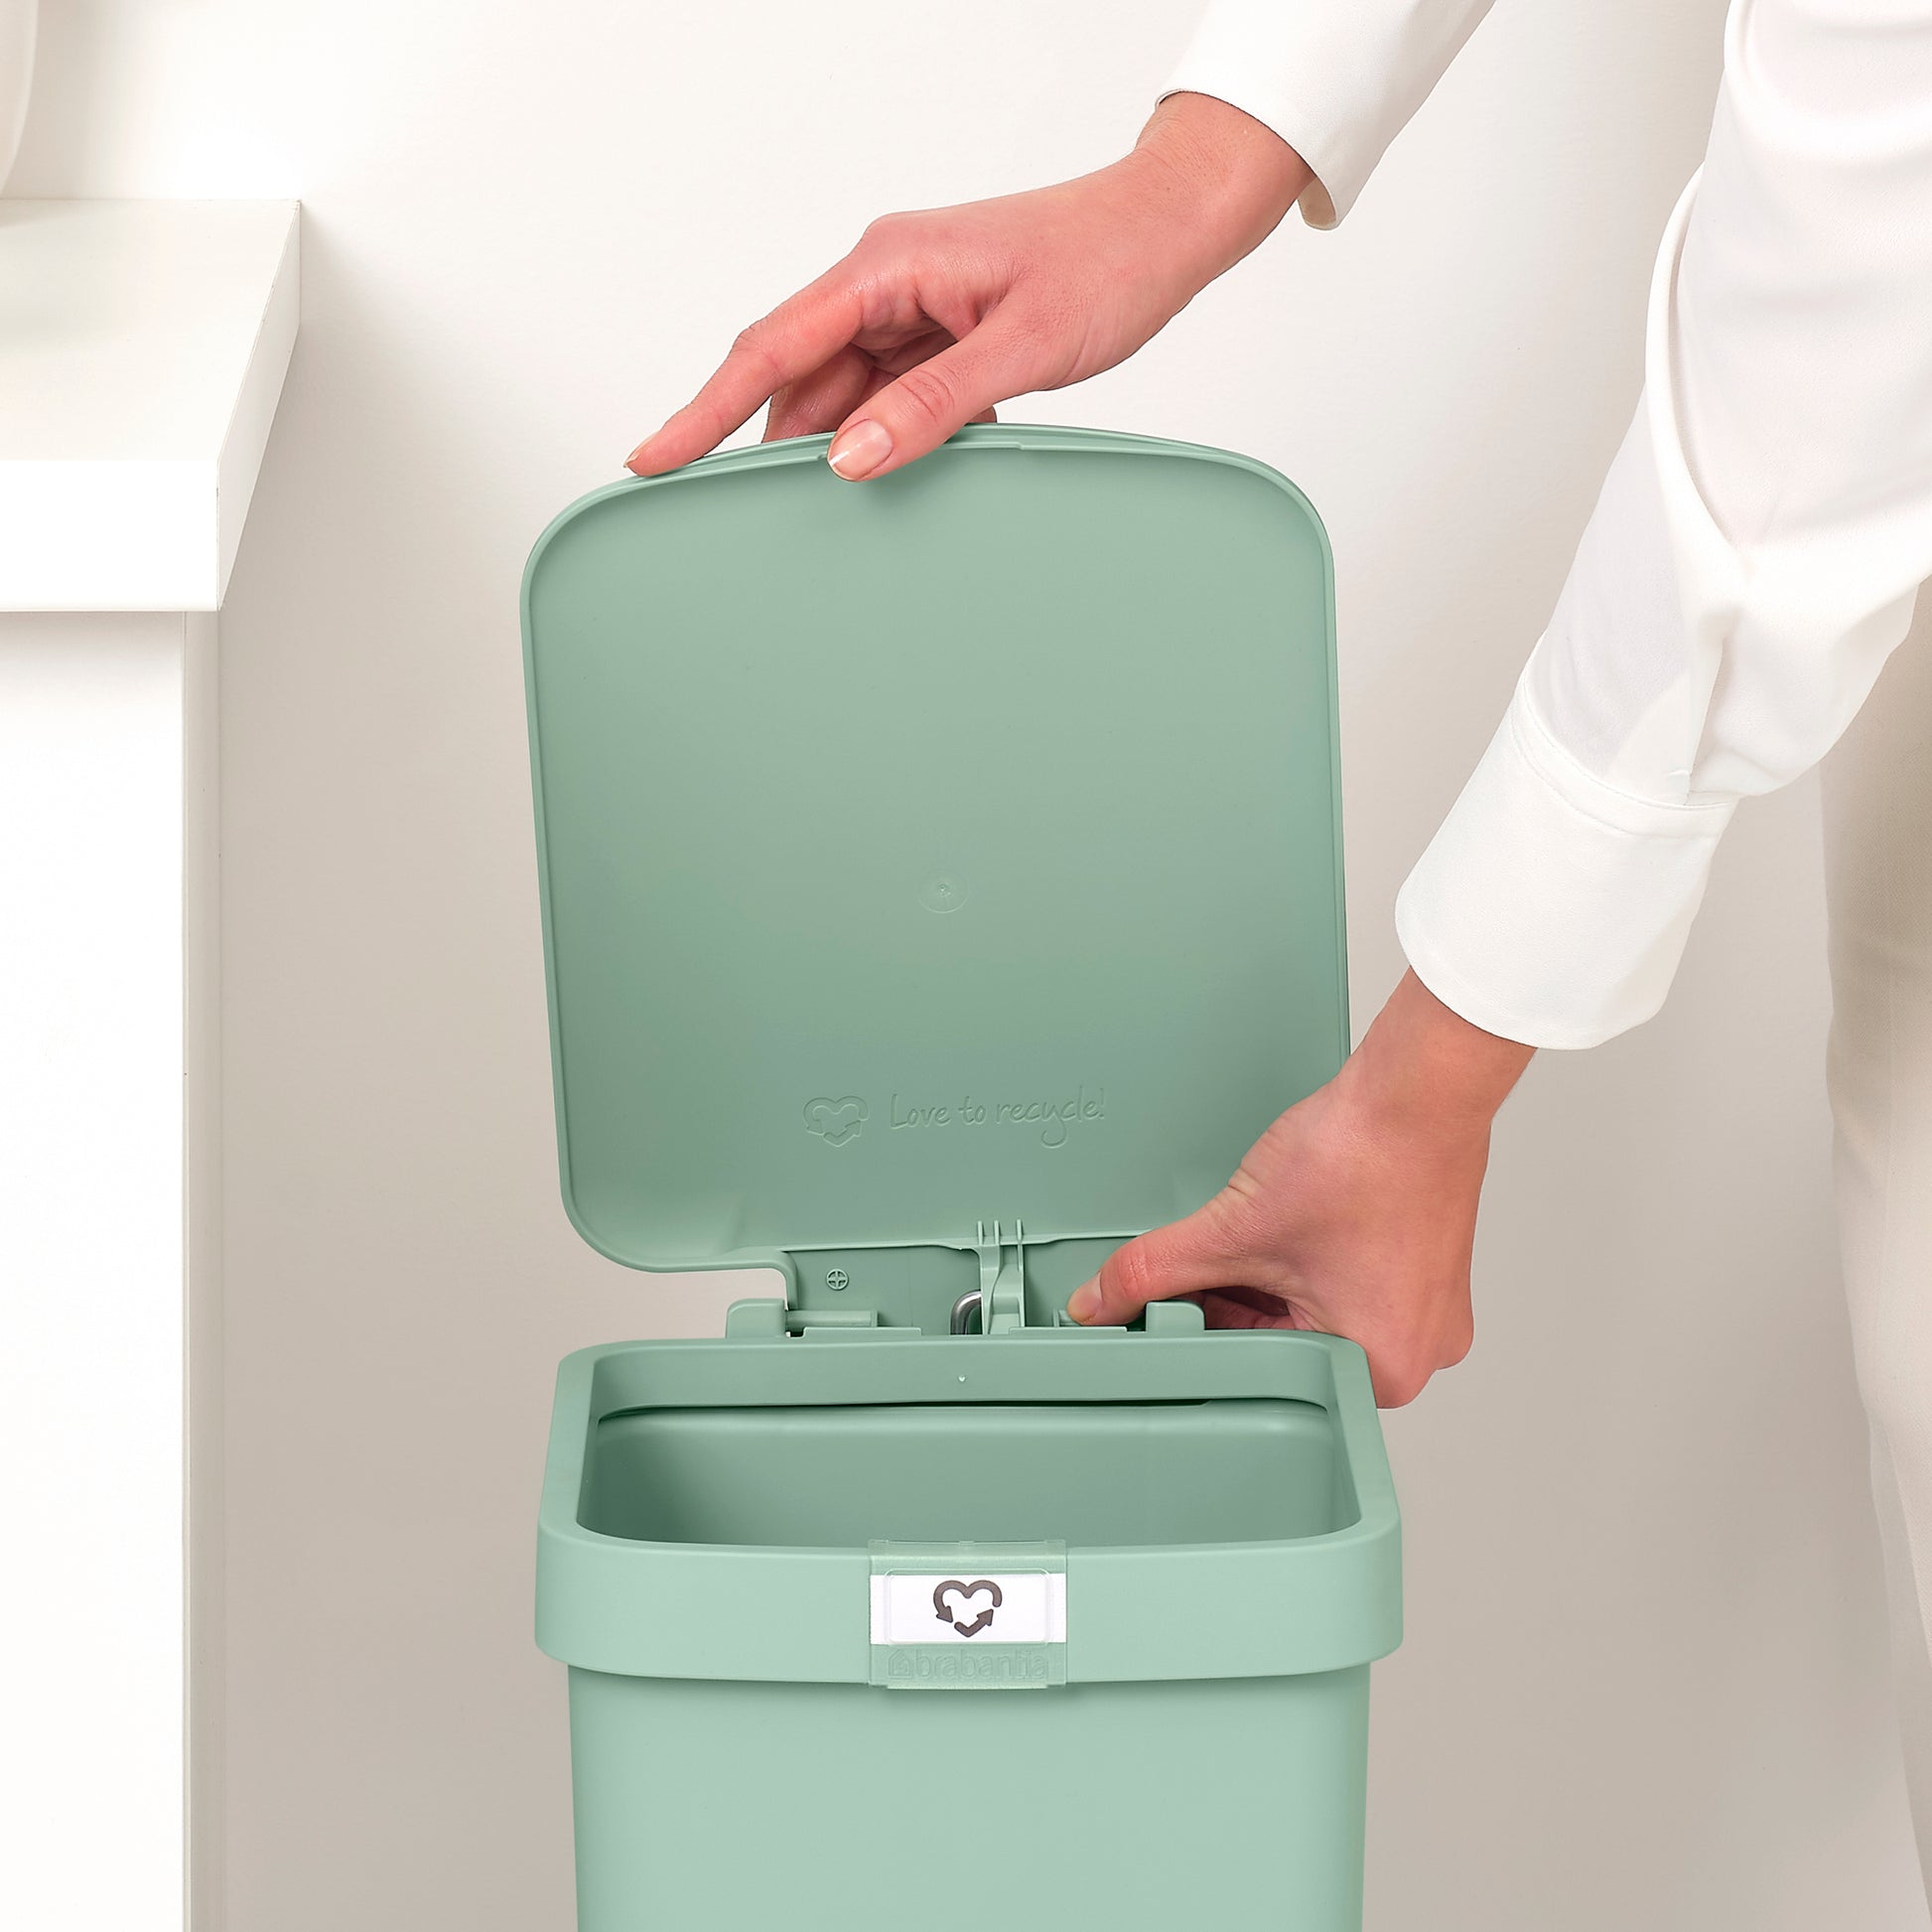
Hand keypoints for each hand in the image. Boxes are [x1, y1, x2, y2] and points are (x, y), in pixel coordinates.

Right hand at [625, 93, 1309, 482]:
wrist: (1169, 224)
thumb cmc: (1108, 263)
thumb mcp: (1023, 345)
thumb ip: (933, 406)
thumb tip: (849, 460)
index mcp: (888, 266)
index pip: (771, 347)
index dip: (705, 412)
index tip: (652, 459)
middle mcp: (886, 280)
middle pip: (799, 379)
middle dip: (777, 448)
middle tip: (756, 523)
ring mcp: (912, 305)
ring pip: (845, 393)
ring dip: (847, 448)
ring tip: (853, 506)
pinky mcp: (940, 328)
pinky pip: (890, 392)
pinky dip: (894, 435)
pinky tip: (919, 463)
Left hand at [1066, 972, 1534, 1405]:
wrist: (1418, 1091)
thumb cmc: (1361, 1159)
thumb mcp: (1234, 1228)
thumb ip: (1152, 1271)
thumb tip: (1103, 1302)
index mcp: (1381, 1368)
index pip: (1258, 1367)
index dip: (1204, 1327)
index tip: (1178, 1298)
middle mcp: (1417, 1354)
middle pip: (1288, 1344)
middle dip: (1238, 1300)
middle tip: (1226, 1247)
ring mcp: (1430, 1312)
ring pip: (1318, 1313)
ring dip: (1273, 1278)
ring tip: (1274, 1224)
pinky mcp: (1431, 1272)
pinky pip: (1352, 1285)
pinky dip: (1312, 1260)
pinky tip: (1301, 1220)